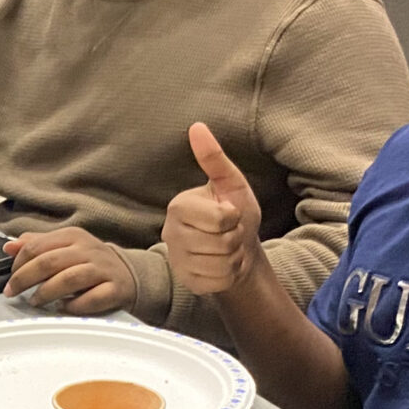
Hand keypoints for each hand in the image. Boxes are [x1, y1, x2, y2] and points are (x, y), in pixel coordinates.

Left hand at [3, 227, 137, 313]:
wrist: (129, 273)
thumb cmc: (89, 262)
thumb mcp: (64, 247)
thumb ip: (36, 245)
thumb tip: (9, 247)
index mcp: (72, 236)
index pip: (37, 246)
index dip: (19, 263)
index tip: (10, 278)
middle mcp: (88, 250)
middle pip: (49, 262)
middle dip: (25, 278)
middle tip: (13, 292)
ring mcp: (102, 269)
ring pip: (69, 279)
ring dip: (47, 292)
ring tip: (35, 301)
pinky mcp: (115, 289)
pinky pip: (92, 298)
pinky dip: (75, 306)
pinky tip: (64, 308)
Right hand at [160, 123, 263, 295]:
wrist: (238, 250)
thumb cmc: (234, 213)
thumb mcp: (231, 184)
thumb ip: (214, 159)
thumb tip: (198, 127)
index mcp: (178, 206)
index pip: (220, 218)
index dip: (233, 218)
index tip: (229, 215)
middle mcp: (171, 233)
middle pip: (221, 242)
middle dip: (235, 239)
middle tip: (229, 234)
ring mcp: (177, 259)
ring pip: (220, 263)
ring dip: (233, 258)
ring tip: (226, 249)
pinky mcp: (186, 280)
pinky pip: (217, 281)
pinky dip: (228, 275)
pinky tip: (221, 266)